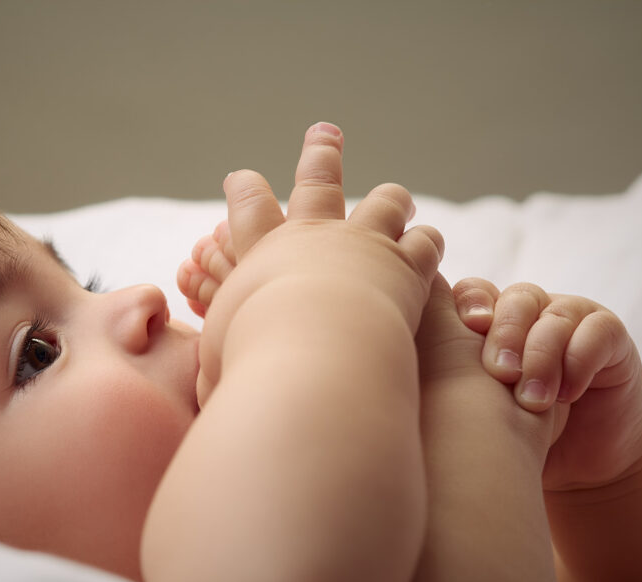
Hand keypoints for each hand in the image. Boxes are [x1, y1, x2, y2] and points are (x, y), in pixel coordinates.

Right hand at [188, 123, 443, 405]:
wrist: (315, 363)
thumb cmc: (256, 368)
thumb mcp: (222, 364)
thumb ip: (223, 364)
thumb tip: (212, 390)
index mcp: (264, 254)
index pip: (248, 208)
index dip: (244, 189)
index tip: (240, 177)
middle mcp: (314, 236)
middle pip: (319, 181)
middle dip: (320, 154)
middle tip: (325, 132)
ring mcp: (364, 245)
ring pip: (385, 202)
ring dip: (391, 198)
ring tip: (398, 197)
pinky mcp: (406, 266)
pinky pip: (424, 242)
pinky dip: (427, 242)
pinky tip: (429, 245)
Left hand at [454, 279, 641, 490]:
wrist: (581, 464)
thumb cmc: (515, 436)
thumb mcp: (477, 411)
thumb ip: (446, 386)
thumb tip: (402, 373)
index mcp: (490, 323)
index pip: (475, 293)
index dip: (470, 304)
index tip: (466, 329)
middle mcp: (529, 314)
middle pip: (515, 299)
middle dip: (505, 334)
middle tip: (500, 374)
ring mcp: (571, 320)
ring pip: (554, 315)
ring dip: (541, 357)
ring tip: (532, 401)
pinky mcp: (610, 338)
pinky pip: (596, 331)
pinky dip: (579, 360)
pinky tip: (566, 394)